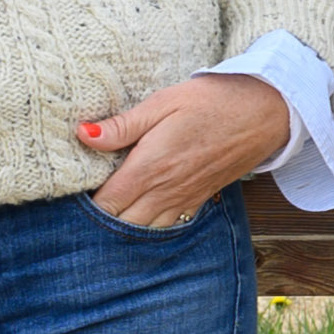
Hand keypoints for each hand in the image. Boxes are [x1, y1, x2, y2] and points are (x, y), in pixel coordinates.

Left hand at [77, 69, 294, 226]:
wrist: (264, 111)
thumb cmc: (212, 101)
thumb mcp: (163, 102)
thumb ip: (123, 125)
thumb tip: (83, 135)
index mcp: (151, 166)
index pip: (106, 203)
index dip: (84, 205)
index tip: (69, 196)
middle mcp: (166, 190)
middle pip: (121, 224)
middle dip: (100, 221)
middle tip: (80, 210)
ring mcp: (184, 198)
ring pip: (144, 232)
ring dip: (123, 228)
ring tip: (106, 216)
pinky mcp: (199, 199)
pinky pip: (167, 226)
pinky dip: (148, 228)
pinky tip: (138, 217)